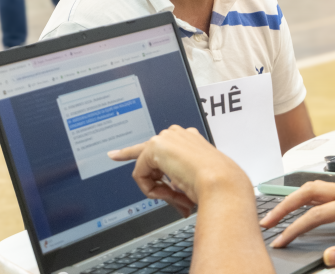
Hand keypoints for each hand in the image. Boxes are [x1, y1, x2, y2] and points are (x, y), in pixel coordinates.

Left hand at [108, 125, 250, 216]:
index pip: (158, 145)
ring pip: (146, 169)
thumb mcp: (194, 182)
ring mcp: (166, 138)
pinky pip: (140, 174)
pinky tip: (167, 190)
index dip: (131, 152)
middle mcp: (178, 135)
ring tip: (178, 196)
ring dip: (158, 188)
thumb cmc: (216, 184)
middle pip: (148, 160)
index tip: (114, 155)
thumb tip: (175, 200)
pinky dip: (151, 188)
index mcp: (191, 140)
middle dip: (156, 184)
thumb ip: (178, 184)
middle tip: (174, 199)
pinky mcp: (155, 146)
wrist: (220, 180)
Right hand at [262, 181, 334, 267]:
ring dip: (296, 200)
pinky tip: (301, 211)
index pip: (318, 214)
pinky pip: (328, 193)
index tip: (280, 241)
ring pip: (318, 188)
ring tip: (277, 216)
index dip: (295, 228)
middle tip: (267, 222)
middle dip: (286, 205)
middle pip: (312, 190)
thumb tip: (329, 257)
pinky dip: (309, 200)